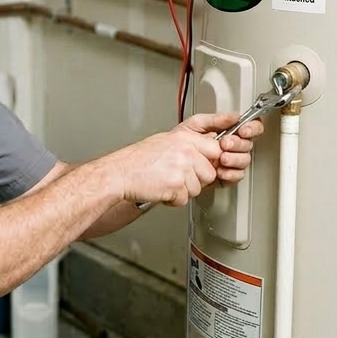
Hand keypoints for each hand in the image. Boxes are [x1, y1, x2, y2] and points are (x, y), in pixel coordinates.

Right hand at [109, 121, 223, 207]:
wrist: (120, 173)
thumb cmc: (138, 160)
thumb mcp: (166, 141)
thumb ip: (188, 145)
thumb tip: (206, 151)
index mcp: (184, 137)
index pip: (215, 149)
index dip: (210, 162)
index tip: (205, 166)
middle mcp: (186, 150)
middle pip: (210, 173)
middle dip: (197, 180)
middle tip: (179, 178)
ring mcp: (182, 167)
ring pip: (198, 188)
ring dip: (183, 191)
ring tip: (166, 183)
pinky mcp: (176, 185)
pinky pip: (184, 199)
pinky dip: (173, 200)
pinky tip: (161, 190)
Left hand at [181, 112, 263, 185]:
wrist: (169, 161)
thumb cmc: (180, 142)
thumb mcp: (195, 124)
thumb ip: (215, 119)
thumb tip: (234, 115)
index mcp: (228, 132)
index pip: (249, 127)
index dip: (252, 128)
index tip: (243, 130)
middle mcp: (232, 147)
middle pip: (248, 145)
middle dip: (238, 144)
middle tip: (225, 143)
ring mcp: (230, 162)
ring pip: (244, 161)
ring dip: (235, 159)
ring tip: (222, 158)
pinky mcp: (226, 177)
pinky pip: (237, 176)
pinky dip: (231, 174)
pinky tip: (221, 170)